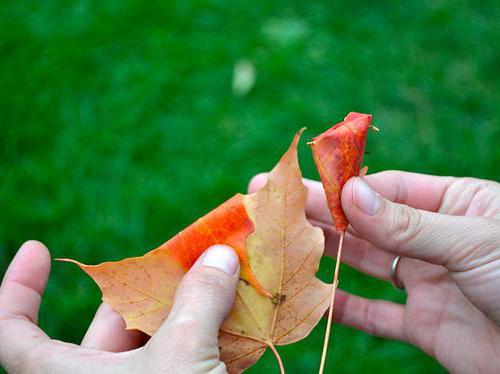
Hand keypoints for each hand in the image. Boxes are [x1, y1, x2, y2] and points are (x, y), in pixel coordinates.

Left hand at [0, 241, 239, 372]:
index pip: (13, 331)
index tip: (38, 249)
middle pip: (113, 318)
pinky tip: (241, 315)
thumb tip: (219, 255)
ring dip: (194, 307)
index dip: (19, 286)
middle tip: (190, 254)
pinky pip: (186, 358)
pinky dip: (211, 336)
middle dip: (154, 284)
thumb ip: (199, 303)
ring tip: (224, 275)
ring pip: (158, 337)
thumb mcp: (182, 361)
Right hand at [250, 171, 499, 372]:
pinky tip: (312, 301)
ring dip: (325, 256)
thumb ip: (408, 223)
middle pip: (366, 223)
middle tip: (273, 203)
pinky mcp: (425, 325)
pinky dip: (343, 310)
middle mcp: (433, 239)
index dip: (341, 185)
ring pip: (365, 265)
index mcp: (452, 204)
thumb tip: (351, 194)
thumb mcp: (472, 241)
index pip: (385, 187)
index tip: (299, 182)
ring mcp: (427, 281)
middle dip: (320, 214)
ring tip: (282, 245)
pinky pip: (375, 315)